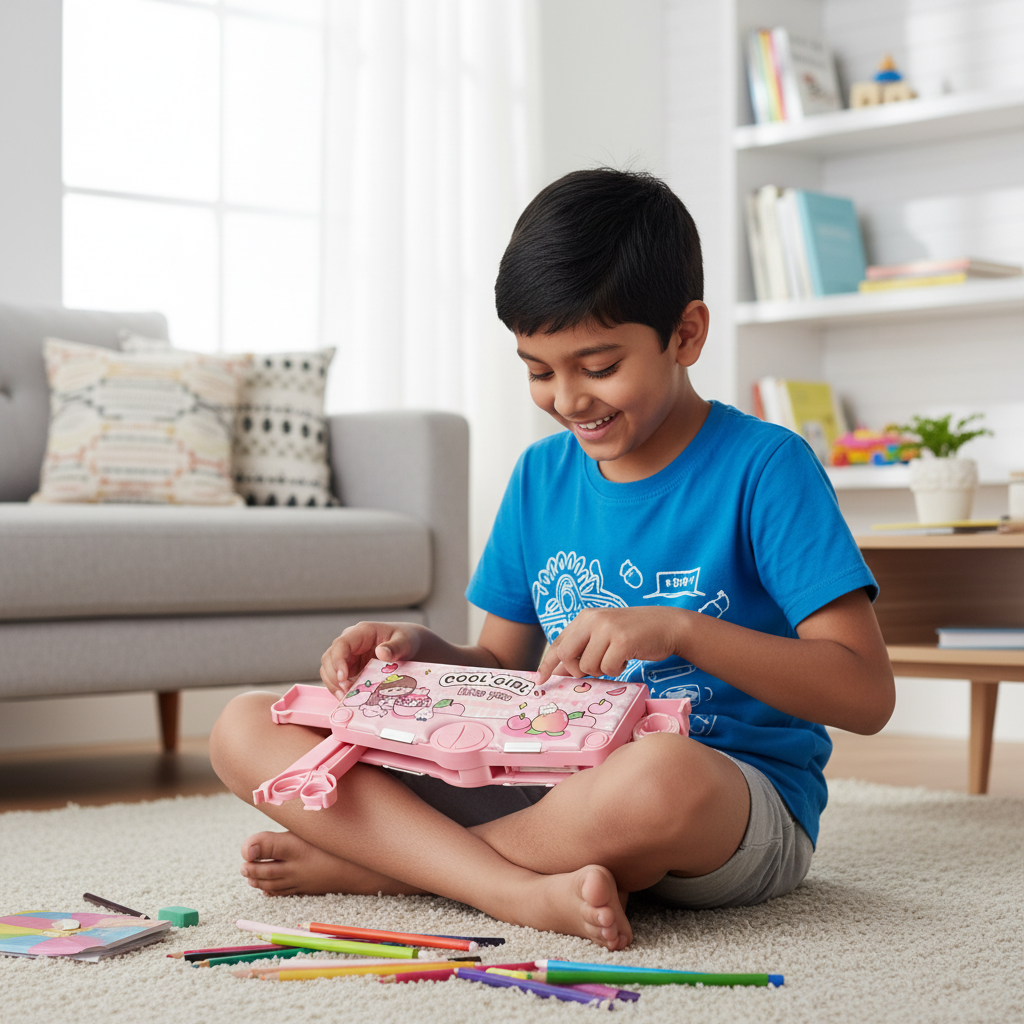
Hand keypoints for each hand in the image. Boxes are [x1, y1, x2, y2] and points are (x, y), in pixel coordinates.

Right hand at [320, 621, 424, 696]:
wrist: (410, 646)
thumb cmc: (407, 639)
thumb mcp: (405, 642)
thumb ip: (395, 647)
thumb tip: (381, 652)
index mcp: (362, 632)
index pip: (341, 644)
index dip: (338, 661)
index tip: (344, 678)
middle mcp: (351, 642)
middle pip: (329, 657)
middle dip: (333, 676)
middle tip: (345, 692)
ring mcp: (349, 655)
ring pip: (329, 668)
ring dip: (333, 684)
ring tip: (345, 697)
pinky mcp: (350, 666)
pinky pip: (337, 677)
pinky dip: (339, 688)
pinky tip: (347, 697)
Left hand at [537, 607, 688, 682]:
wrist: (667, 625)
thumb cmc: (633, 634)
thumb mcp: (603, 636)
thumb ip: (581, 650)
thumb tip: (557, 671)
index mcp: (585, 617)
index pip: (558, 642)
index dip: (547, 663)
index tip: (540, 680)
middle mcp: (592, 619)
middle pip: (566, 655)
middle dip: (576, 670)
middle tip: (593, 670)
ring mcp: (607, 629)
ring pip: (587, 666)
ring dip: (602, 670)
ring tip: (616, 658)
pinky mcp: (622, 641)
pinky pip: (607, 668)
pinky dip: (616, 670)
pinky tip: (626, 659)